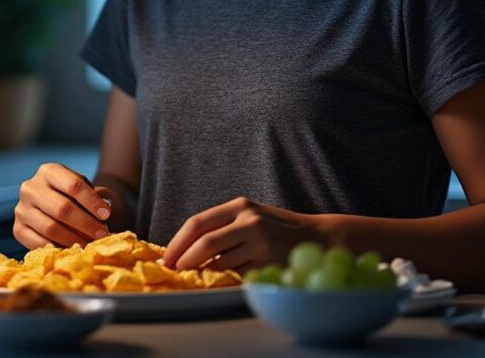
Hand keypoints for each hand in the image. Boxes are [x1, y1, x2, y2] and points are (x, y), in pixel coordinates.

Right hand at [14, 163, 112, 248]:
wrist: (63, 209)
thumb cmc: (80, 199)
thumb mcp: (89, 191)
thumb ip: (98, 197)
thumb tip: (105, 207)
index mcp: (48, 171)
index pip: (73, 185)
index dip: (91, 201)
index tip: (106, 214)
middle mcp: (30, 187)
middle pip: (62, 208)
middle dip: (85, 223)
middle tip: (102, 233)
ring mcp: (21, 209)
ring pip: (51, 227)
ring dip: (74, 239)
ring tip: (91, 243)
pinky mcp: (18, 229)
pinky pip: (39, 243)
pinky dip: (59, 248)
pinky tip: (73, 250)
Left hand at [162, 197, 323, 271]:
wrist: (318, 237)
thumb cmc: (277, 227)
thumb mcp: (250, 215)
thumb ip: (222, 226)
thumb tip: (184, 248)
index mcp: (240, 206)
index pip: (198, 222)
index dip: (178, 242)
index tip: (166, 257)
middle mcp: (250, 221)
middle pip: (206, 243)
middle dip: (184, 259)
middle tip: (174, 271)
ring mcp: (261, 243)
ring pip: (221, 263)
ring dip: (206, 272)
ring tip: (199, 275)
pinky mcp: (269, 264)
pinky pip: (238, 276)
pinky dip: (227, 279)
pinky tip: (225, 279)